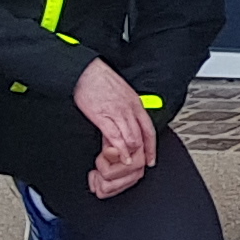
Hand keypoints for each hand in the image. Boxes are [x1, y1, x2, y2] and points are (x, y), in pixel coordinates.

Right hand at [70, 56, 155, 197]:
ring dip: (131, 154)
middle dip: (142, 154)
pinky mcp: (102, 116)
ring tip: (128, 165)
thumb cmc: (102, 82)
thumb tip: (128, 129)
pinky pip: (114, 136)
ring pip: (131, 138)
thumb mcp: (122, 95)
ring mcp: (117, 113)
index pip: (149, 130)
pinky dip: (119, 149)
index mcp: (136, 104)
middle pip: (142, 137)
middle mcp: (130, 110)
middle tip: (139, 167)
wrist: (87, 72)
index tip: (151, 159)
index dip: (152, 147)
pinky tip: (120, 157)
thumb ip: (127, 112)